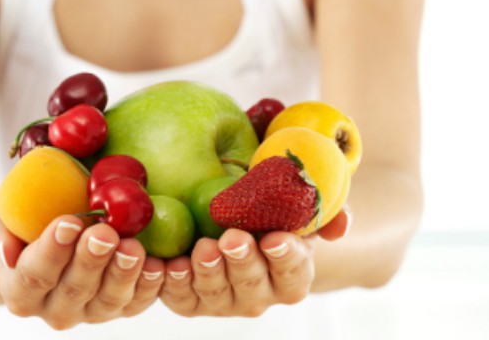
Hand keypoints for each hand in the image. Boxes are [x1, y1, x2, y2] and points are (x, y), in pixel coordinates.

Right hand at [0, 197, 164, 328]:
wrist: (40, 228)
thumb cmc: (13, 220)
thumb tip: (6, 252)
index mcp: (19, 290)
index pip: (34, 275)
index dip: (52, 251)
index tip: (69, 222)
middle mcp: (54, 308)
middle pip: (74, 291)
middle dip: (91, 262)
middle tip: (105, 233)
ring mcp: (90, 310)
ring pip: (108, 300)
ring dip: (123, 275)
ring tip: (134, 247)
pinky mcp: (120, 304)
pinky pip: (137, 301)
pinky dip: (151, 285)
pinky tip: (160, 264)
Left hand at [159, 209, 350, 316]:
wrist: (233, 225)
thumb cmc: (270, 214)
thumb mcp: (298, 209)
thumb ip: (325, 213)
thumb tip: (341, 225)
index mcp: (291, 276)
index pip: (293, 271)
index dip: (285, 256)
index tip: (274, 238)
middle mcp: (259, 295)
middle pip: (252, 285)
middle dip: (242, 262)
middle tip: (231, 238)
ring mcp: (223, 301)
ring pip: (216, 294)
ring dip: (208, 273)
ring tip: (202, 248)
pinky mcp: (191, 301)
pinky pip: (181, 297)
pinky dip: (173, 283)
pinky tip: (169, 265)